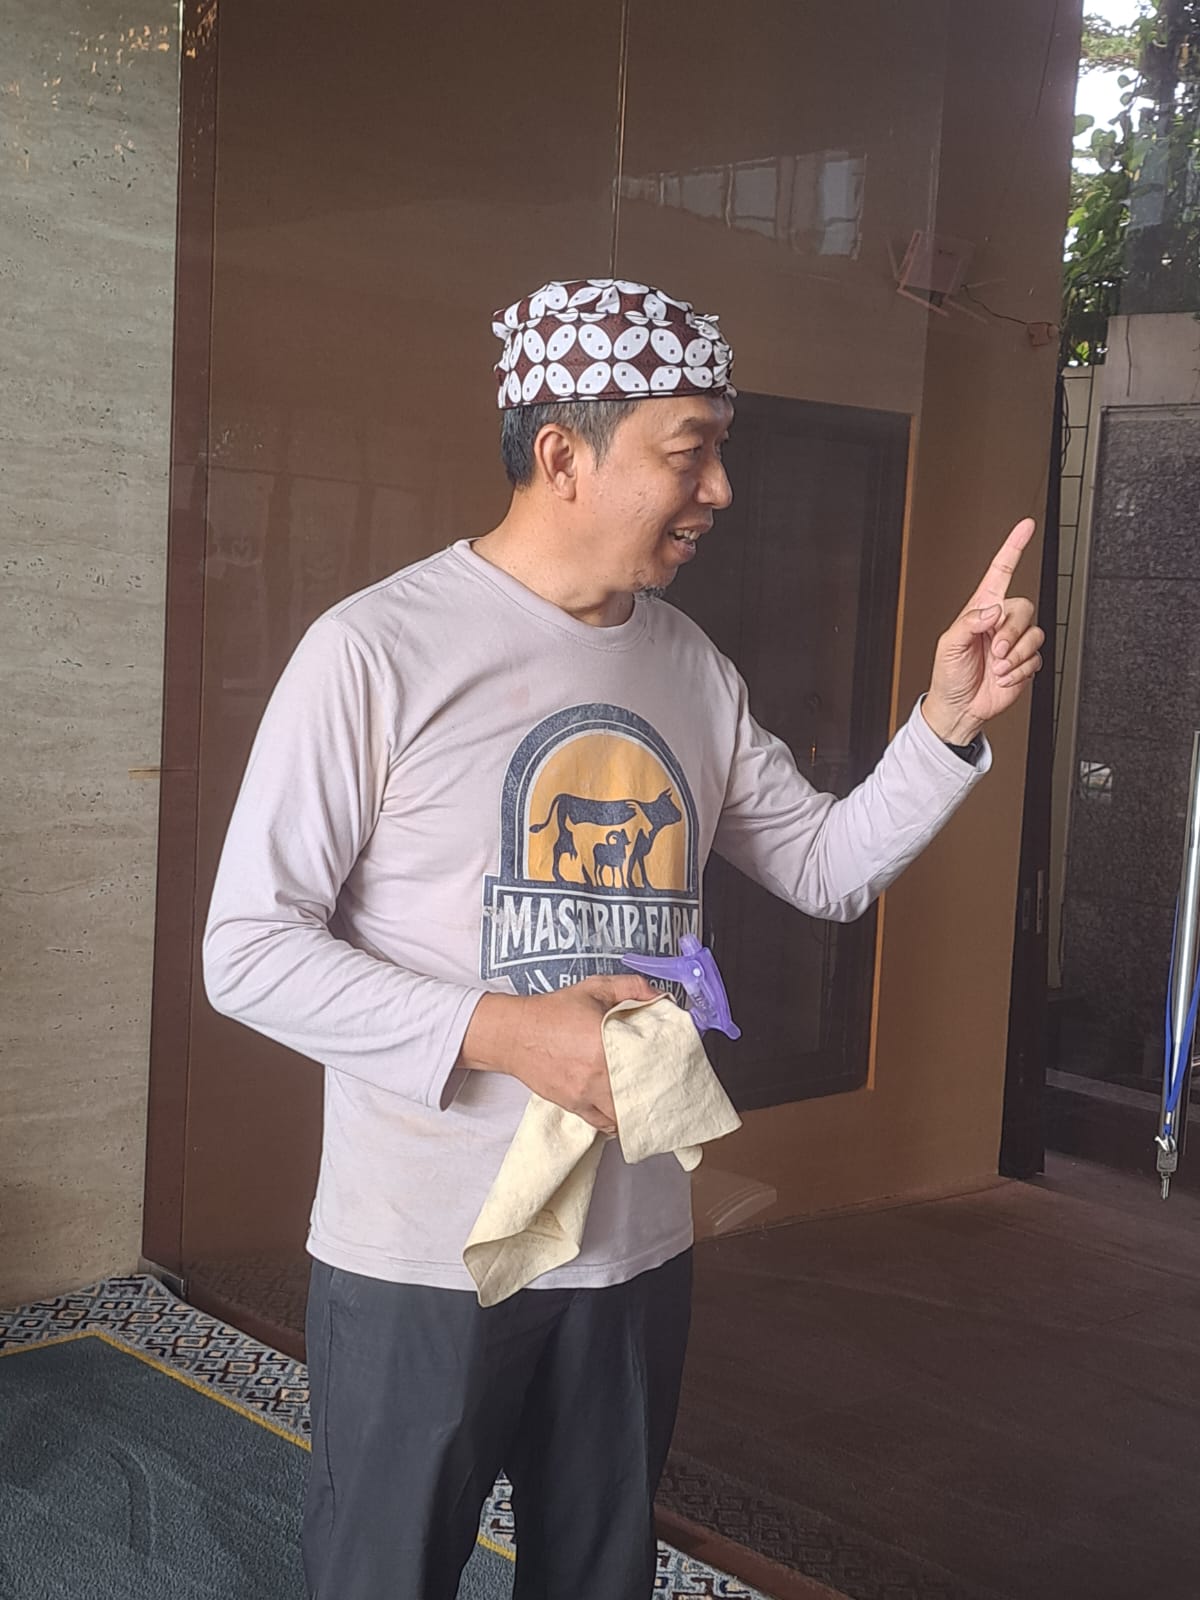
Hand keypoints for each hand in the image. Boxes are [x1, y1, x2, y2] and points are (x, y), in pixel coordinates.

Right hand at [461, 975, 658, 1133]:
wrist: (514, 1034)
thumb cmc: (552, 1012)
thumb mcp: (593, 988)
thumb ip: (631, 987)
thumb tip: (659, 996)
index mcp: (605, 1043)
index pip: (648, 1062)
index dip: (666, 1066)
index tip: (675, 1064)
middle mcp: (597, 1074)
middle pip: (640, 1094)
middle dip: (656, 1092)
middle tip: (668, 1087)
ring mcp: (585, 1094)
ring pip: (623, 1114)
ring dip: (637, 1110)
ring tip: (648, 1102)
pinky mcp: (574, 1106)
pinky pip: (604, 1124)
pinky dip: (617, 1121)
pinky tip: (624, 1111)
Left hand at [922, 517, 1045, 744]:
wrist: (959, 707)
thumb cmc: (948, 675)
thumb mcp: (949, 645)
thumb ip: (970, 622)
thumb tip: (993, 610)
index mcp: (980, 609)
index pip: (1001, 571)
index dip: (1013, 548)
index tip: (1026, 527)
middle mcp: (1000, 621)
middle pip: (1023, 607)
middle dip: (1010, 632)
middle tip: (994, 651)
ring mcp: (1014, 642)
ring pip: (1033, 634)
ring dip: (1014, 656)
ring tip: (996, 667)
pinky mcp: (1025, 661)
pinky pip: (1035, 658)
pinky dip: (1018, 671)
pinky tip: (1003, 677)